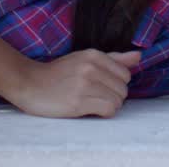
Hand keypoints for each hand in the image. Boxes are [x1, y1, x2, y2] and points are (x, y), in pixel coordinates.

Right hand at [8, 49, 140, 118]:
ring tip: (93, 103)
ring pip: (118, 100)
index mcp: (94, 55)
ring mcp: (84, 84)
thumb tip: (139, 57)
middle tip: (97, 96)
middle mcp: (91, 68)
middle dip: (114, 96)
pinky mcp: (78, 102)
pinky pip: (108, 109)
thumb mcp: (85, 59)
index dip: (117, 84)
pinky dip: (104, 113)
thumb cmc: (58, 73)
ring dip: (109, 106)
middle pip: (123, 89)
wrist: (29, 83)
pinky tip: (91, 110)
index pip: (125, 74)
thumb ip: (114, 58)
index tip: (103, 86)